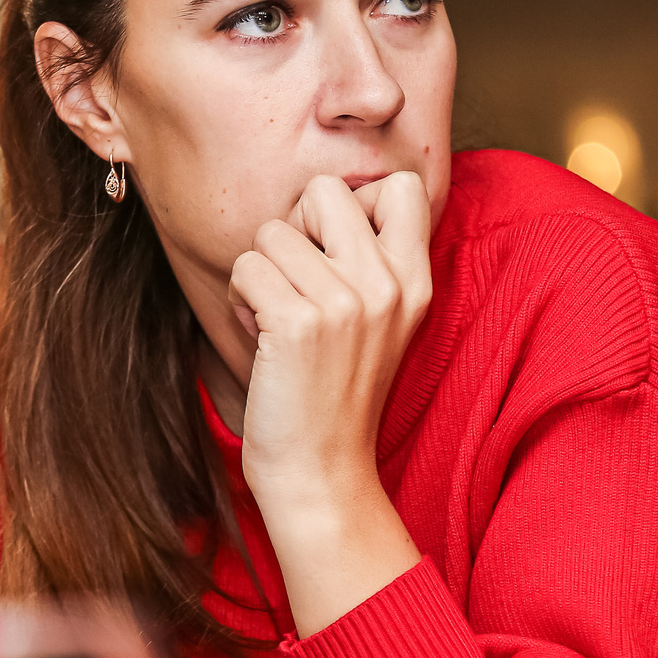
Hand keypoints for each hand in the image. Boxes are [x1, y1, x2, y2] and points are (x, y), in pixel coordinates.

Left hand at [229, 173, 433, 633]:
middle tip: (295, 279)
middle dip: (295, 226)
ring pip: (272, 231)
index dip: (353, 202)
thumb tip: (322, 199)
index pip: (398, 185)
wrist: (322, 472)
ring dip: (259, 272)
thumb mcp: (380, 323)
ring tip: (276, 318)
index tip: (335, 249)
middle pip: (326, 190)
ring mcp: (347, 303)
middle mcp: (389, 285)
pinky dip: (240, 299)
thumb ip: (370, 260)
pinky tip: (260, 337)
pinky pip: (246, 267)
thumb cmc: (336, 392)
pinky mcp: (301, 323)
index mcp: (417, 281)